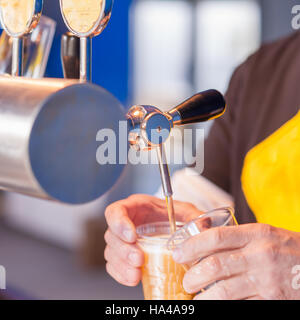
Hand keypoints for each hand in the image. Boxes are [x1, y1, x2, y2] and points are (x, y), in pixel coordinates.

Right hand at [104, 194, 201, 286]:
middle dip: (123, 249)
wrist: (172, 228)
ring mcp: (123, 241)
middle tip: (139, 259)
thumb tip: (204, 225)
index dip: (119, 223)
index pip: (115, 211)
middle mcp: (126, 223)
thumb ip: (194, 216)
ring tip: (137, 274)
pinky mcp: (124, 257)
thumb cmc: (174, 216)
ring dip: (122, 265)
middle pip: (112, 235)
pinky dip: (121, 274)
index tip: (132, 236)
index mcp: (135, 207)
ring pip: (111, 252)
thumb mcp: (186, 212)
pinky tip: (134, 279)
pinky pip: (114, 266)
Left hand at [173, 223, 299, 299]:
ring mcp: (267, 280)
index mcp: (257, 234)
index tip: (178, 253)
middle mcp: (260, 255)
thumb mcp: (265, 235)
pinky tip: (215, 303)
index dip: (192, 246)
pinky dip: (223, 305)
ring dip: (203, 297)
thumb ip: (239, 238)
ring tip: (196, 297)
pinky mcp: (272, 300)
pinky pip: (240, 304)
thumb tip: (204, 242)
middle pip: (215, 265)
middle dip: (193, 275)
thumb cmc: (289, 249)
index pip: (216, 237)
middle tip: (186, 281)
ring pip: (223, 291)